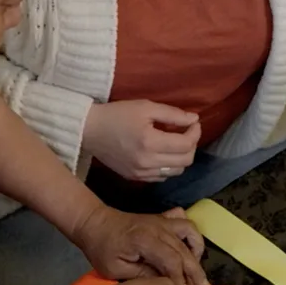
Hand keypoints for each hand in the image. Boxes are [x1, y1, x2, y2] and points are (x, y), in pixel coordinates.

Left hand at [73, 204, 207, 284]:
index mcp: (145, 240)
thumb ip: (142, 275)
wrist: (95, 223)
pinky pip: (184, 221)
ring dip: (197, 251)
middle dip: (194, 271)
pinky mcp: (162, 218)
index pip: (171, 260)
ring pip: (190, 232)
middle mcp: (158, 228)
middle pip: (184, 250)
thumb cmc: (102, 249)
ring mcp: (162, 221)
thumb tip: (165, 284)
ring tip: (196, 269)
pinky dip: (191, 234)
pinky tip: (190, 248)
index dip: (181, 278)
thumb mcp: (115, 269)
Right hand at [84, 100, 200, 181]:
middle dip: (191, 145)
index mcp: (150, 142)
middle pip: (185, 161)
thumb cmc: (117, 114)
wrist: (90, 130)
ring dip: (181, 158)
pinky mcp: (135, 178)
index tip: (192, 123)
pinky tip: (162, 154)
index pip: (186, 144)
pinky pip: (161, 177)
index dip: (195, 132)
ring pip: (176, 172)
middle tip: (186, 133)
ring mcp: (141, 173)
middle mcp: (147, 162)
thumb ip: (173, 114)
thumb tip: (194, 120)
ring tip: (175, 144)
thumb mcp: (146, 107)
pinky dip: (168, 167)